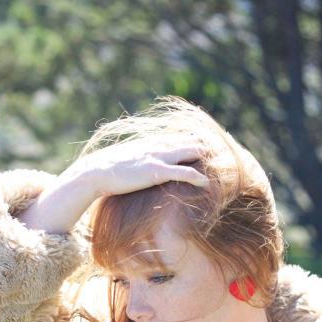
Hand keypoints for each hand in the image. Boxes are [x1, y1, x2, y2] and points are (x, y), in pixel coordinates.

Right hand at [62, 137, 208, 199]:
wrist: (95, 172)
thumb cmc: (110, 170)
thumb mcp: (131, 160)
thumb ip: (144, 158)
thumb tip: (147, 167)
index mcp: (156, 141)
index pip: (186, 136)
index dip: (203, 144)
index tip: (216, 153)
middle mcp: (160, 144)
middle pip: (195, 140)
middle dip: (212, 151)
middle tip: (227, 162)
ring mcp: (159, 156)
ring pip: (194, 151)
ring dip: (209, 161)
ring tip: (221, 173)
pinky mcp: (156, 171)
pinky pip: (185, 171)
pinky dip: (199, 177)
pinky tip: (207, 184)